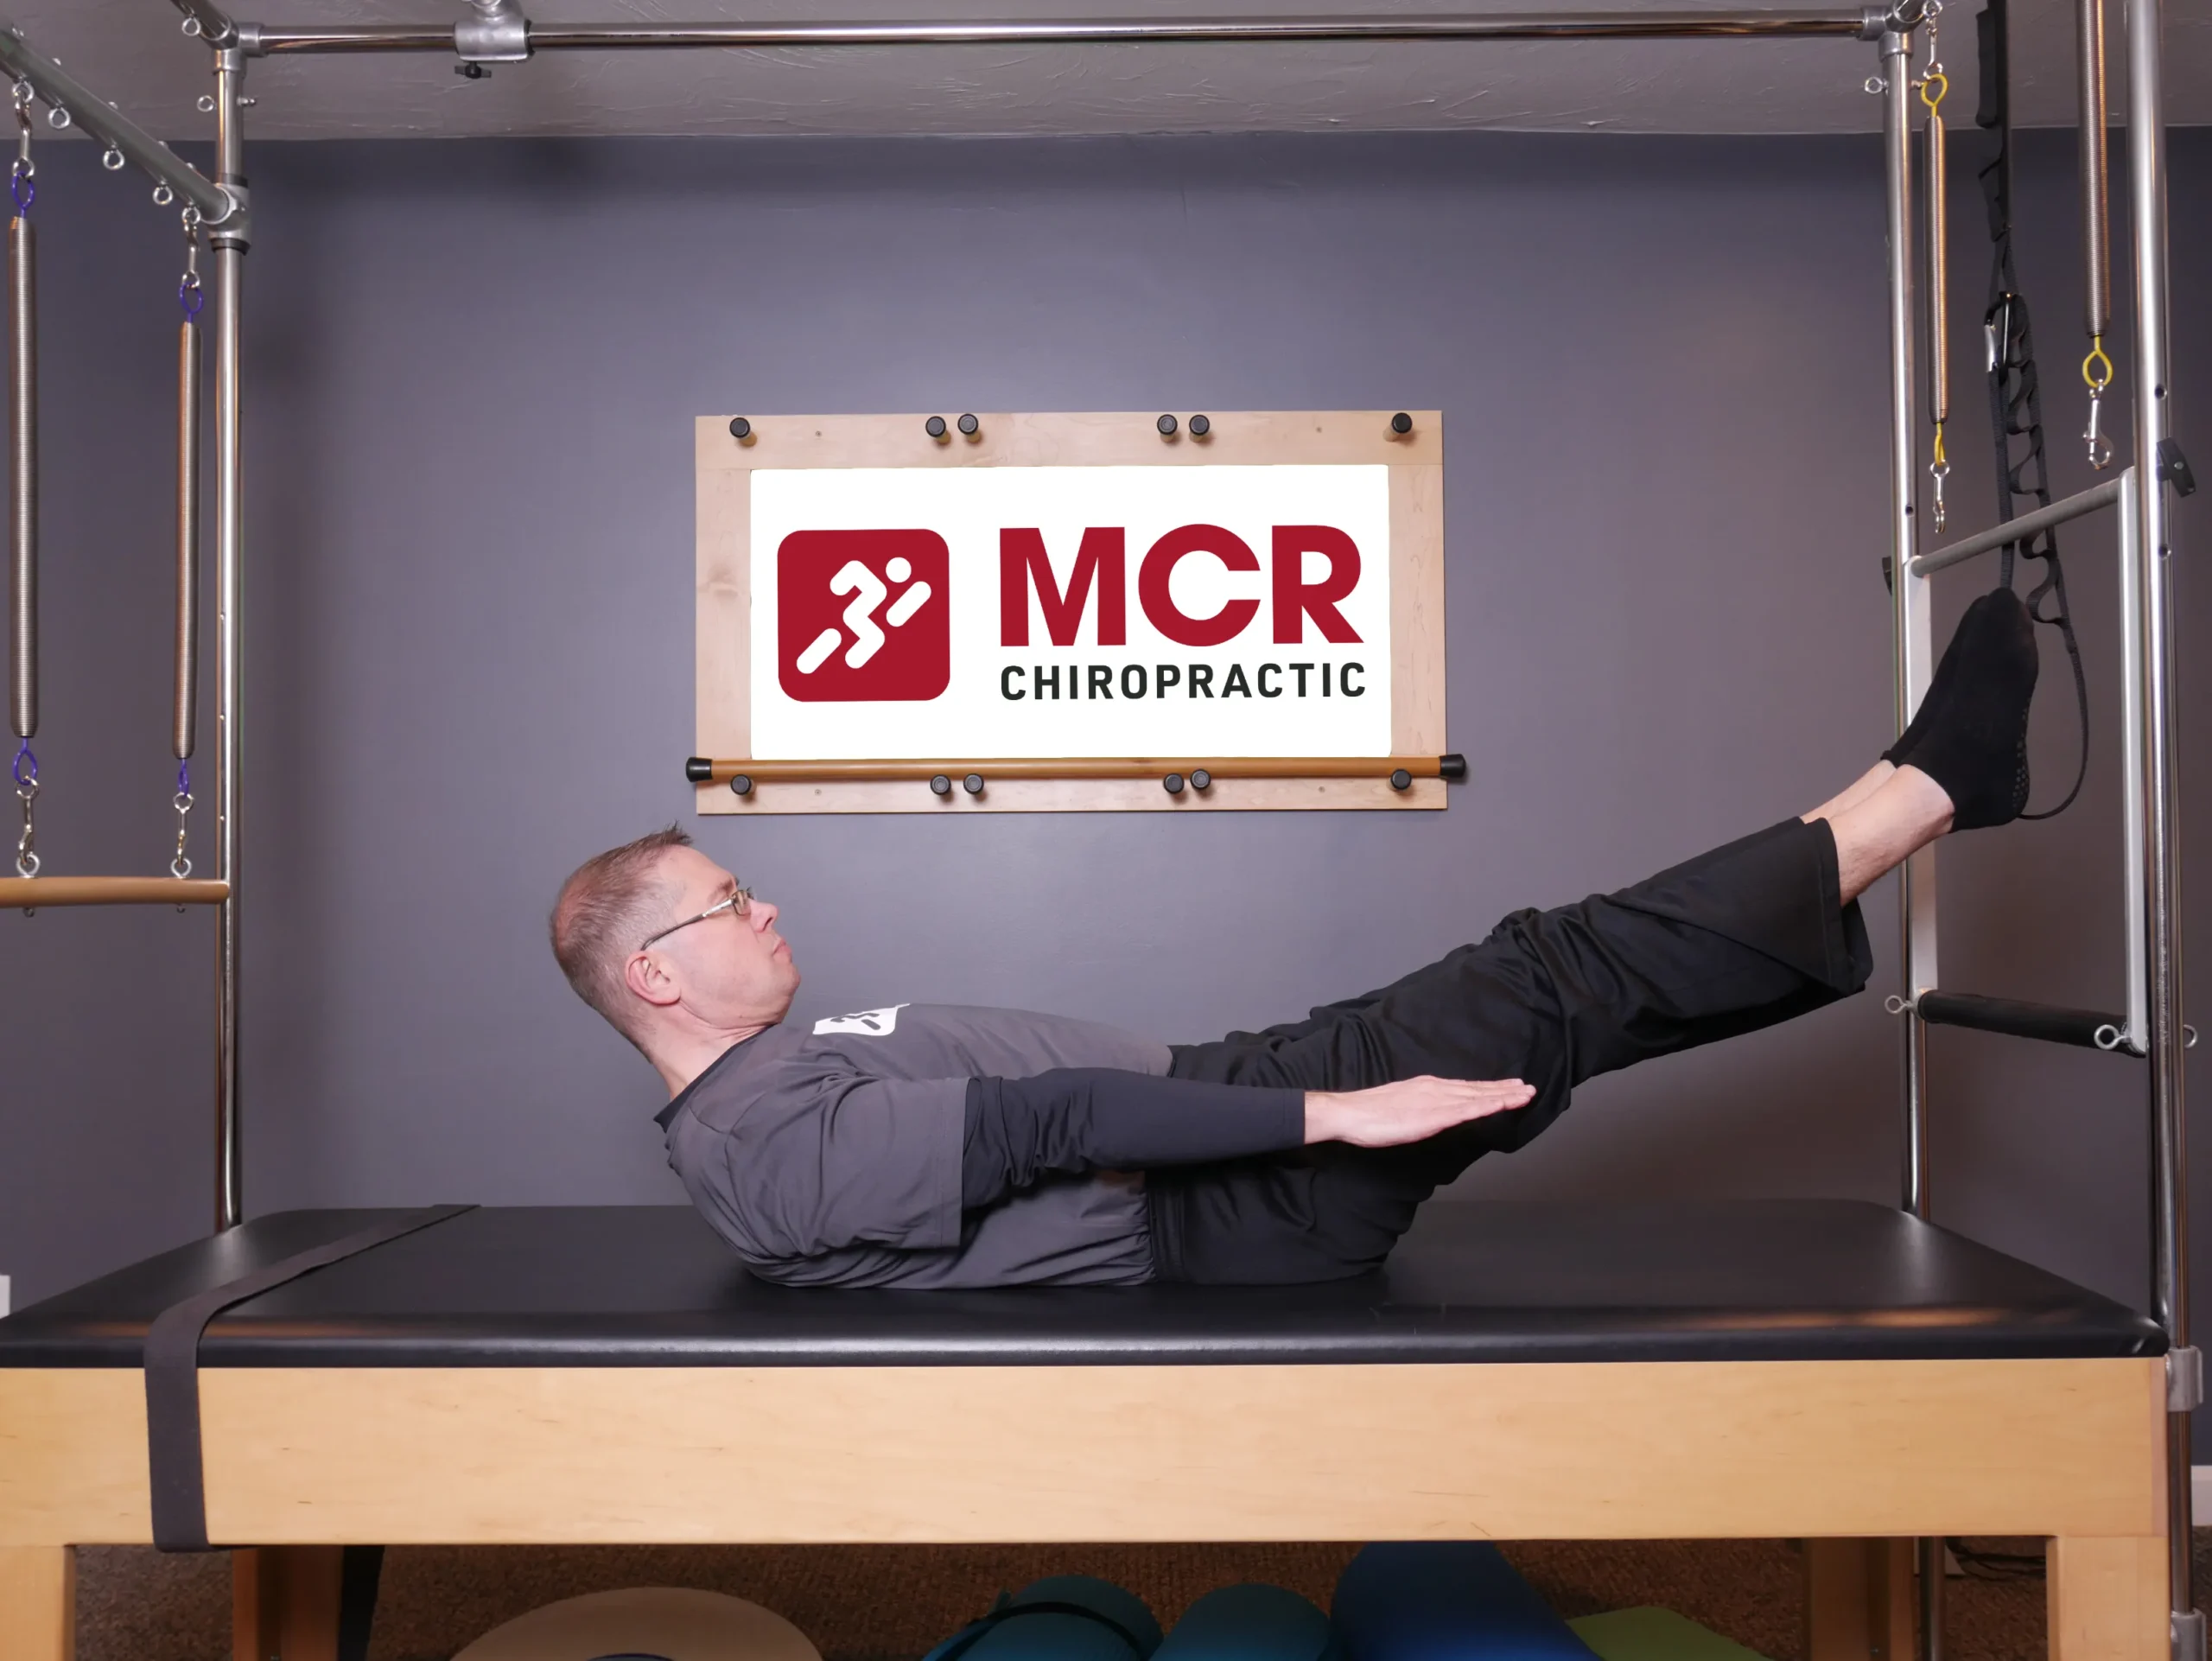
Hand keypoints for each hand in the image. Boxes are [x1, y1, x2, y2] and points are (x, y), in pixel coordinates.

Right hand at [1304, 1075, 1536, 1148]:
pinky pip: (1466, 1111)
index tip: (1509, 1087)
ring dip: (1502, 1096)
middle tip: (1528, 1088)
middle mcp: (1435, 1089)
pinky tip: (1501, 1106)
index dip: (1489, 1089)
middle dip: (1503, 1090)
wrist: (1350, 1114)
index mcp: (1428, 1088)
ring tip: (1524, 1095)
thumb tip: (1433, 1113)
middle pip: (1476, 1090)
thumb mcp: (1401, 1107)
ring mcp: (1435, 1101)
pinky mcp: (1432, 1116)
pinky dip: (1486, 1107)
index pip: (1465, 1088)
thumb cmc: (1369, 1114)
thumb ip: (1420, 1108)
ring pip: (1476, 1098)